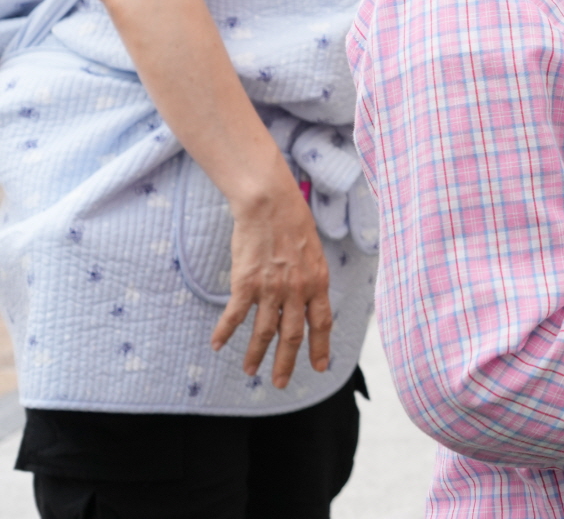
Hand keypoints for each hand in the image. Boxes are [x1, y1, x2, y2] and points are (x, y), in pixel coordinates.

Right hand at [213, 176, 332, 387]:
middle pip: (293, 336)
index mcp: (318, 282)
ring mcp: (271, 289)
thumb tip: (308, 297)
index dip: (321, 347)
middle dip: (286, 363)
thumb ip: (311, 277)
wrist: (270, 204)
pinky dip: (225, 332)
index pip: (322, 323)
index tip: (319, 367)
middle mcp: (297, 290)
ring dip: (256, 355)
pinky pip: (235, 316)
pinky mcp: (246, 284)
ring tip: (250, 370)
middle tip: (279, 383)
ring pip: (264, 332)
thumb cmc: (293, 221)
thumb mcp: (314, 252)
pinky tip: (217, 345)